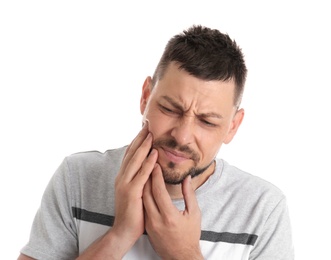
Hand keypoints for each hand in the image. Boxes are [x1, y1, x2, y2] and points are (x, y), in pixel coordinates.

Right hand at [112, 123, 157, 249]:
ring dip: (143, 146)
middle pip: (131, 153)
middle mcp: (122, 177)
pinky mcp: (131, 192)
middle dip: (140, 138)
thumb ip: (139, 178)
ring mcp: (125, 184)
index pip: (130, 154)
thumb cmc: (133, 211)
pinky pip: (141, 174)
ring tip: (151, 134)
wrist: (124, 231)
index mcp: (123, 176)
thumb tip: (149, 167)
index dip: (137, 141)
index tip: (145, 129)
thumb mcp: (135, 191)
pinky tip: (154, 153)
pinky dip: (147, 163)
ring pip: (135, 160)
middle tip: (147, 124)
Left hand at [143, 164, 202, 259]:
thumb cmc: (190, 235)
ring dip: (143, 186)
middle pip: (146, 193)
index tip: (156, 164)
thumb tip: (186, 178)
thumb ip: (189, 194)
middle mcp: (157, 220)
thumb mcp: (194, 213)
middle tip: (147, 165)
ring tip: (144, 173)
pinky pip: (143, 208)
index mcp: (169, 215)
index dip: (156, 175)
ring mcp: (150, 224)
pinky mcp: (147, 227)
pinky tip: (144, 188)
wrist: (181, 256)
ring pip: (143, 200)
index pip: (158, 190)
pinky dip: (143, 196)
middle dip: (146, 177)